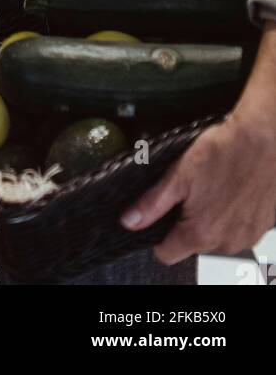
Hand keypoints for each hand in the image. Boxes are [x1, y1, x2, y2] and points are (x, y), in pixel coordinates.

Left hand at [120, 114, 275, 263]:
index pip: (167, 254)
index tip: (158, 217)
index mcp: (201, 233)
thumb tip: (129, 221)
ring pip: (217, 237)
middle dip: (186, 222)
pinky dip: (233, 215)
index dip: (157, 236)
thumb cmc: (226, 151)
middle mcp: (227, 242)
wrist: (265, 139)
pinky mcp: (262, 226)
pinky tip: (231, 190)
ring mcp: (247, 236)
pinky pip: (239, 229)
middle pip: (193, 244)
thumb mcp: (179, 174)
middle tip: (190, 191)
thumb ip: (152, 203)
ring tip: (212, 187)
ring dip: (211, 219)